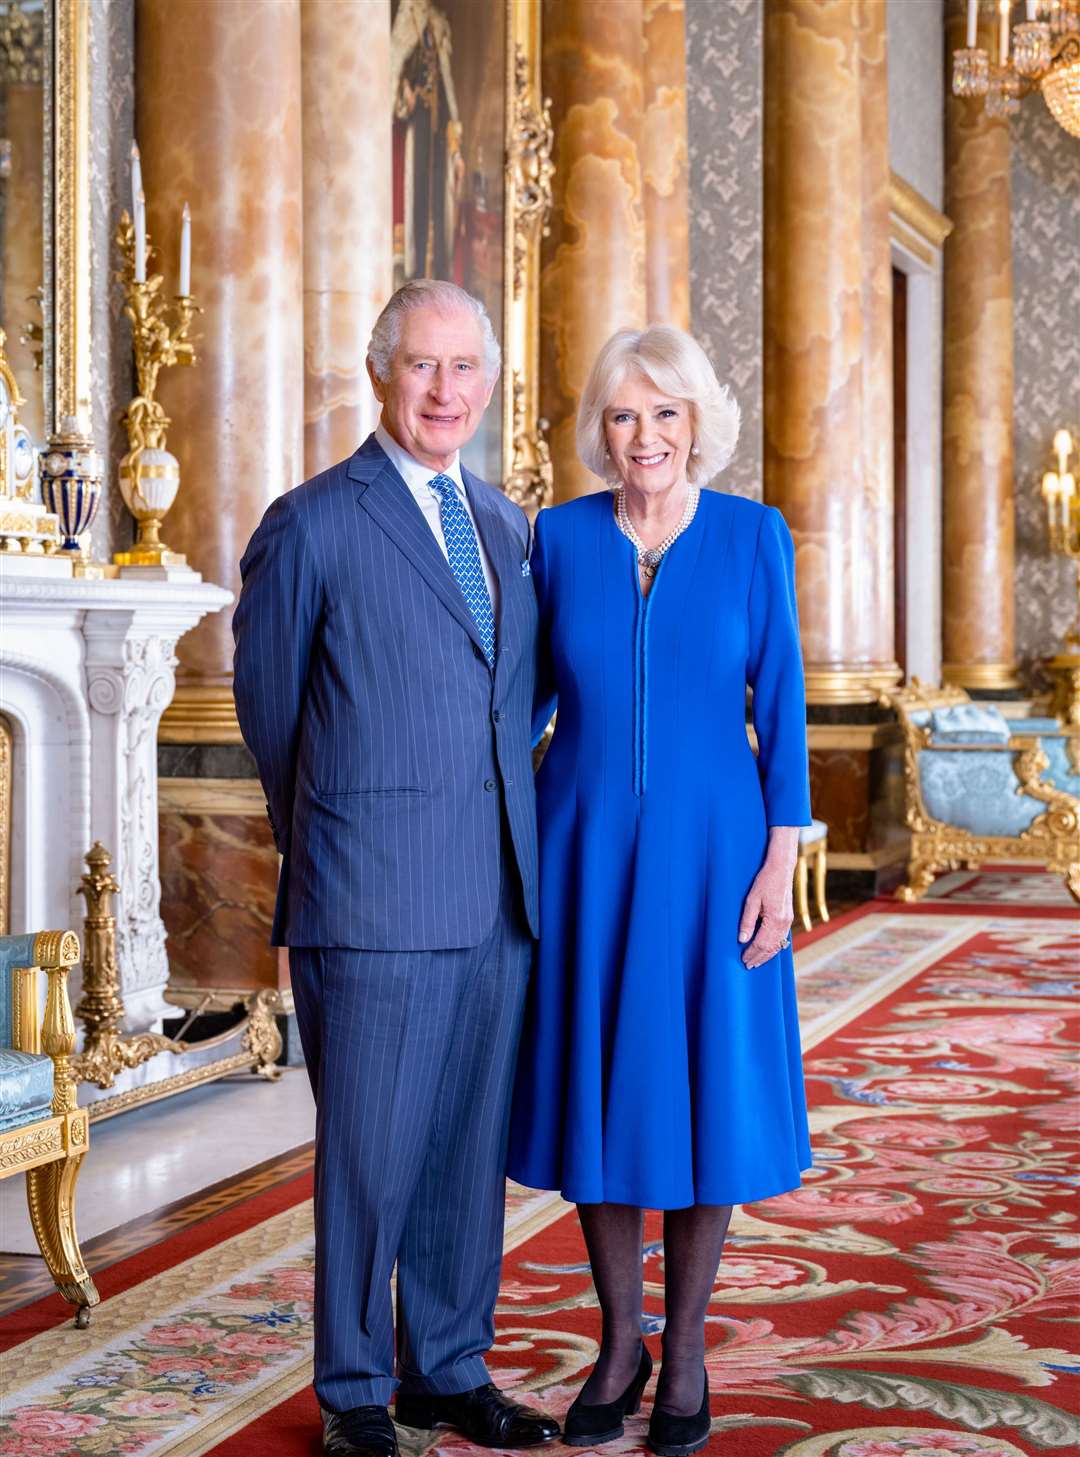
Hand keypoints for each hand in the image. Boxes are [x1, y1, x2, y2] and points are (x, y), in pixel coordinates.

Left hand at [738, 827, 798, 967]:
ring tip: (756, 962)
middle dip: (759, 958)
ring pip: (778, 945)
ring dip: (767, 955)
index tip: (743, 960)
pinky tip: (768, 950)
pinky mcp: (789, 918)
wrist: (781, 869)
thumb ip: (747, 921)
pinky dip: (774, 947)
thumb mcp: (751, 900)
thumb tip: (742, 939)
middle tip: (748, 966)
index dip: (751, 953)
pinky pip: (782, 938)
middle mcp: (784, 923)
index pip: (761, 944)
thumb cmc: (765, 881)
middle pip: (770, 948)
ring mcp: (788, 921)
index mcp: (775, 919)